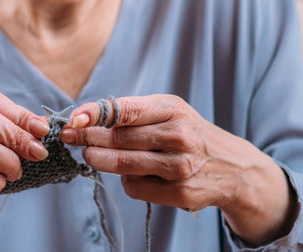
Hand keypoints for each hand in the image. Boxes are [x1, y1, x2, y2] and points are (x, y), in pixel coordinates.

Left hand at [58, 94, 296, 245]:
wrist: (231, 167)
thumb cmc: (189, 133)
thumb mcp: (169, 112)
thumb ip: (131, 113)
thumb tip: (85, 118)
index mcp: (173, 109)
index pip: (125, 110)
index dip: (94, 115)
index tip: (73, 119)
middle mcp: (178, 135)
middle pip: (118, 139)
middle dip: (87, 138)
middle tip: (70, 138)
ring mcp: (180, 166)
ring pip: (122, 165)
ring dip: (99, 160)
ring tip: (91, 155)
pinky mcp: (179, 192)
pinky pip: (134, 187)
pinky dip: (126, 181)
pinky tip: (130, 174)